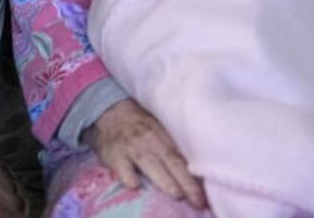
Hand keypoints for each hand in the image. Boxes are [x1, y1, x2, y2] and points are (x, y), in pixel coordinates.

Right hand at [84, 99, 205, 209]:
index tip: (204, 194)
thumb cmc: (139, 125)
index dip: (194, 177)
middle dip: (186, 183)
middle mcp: (150, 141)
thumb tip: (195, 171)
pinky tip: (135, 185)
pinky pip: (123, 169)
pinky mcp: (115, 156)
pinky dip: (129, 177)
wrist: (109, 112)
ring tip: (177, 194)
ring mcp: (132, 148)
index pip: (181, 158)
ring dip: (164, 180)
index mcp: (164, 136)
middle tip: (198, 201)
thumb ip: (172, 147)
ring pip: (150, 164)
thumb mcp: (158, 129)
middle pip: (171, 162)